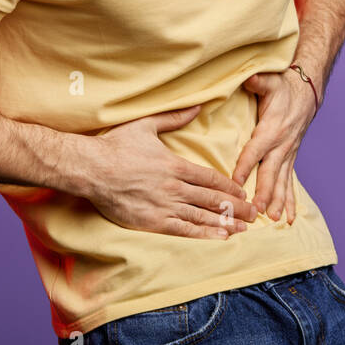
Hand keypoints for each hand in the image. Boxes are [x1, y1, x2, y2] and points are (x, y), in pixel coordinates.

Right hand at [86, 104, 258, 239]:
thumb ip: (174, 118)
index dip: (230, 187)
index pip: (211, 178)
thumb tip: (198, 106)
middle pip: (213, 199)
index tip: (244, 193)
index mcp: (175, 165)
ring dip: (225, 222)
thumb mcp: (146, 125)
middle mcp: (174, 187)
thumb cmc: (115, 146)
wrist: (90, 169)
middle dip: (236, 207)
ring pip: (202, 216)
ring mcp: (164, 206)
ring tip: (243, 228)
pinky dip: (204, 234)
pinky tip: (220, 237)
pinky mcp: (152, 222)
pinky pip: (184, 230)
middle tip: (255, 214)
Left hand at [231, 69, 318, 224]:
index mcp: (271, 130)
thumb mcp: (270, 81)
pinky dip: (289, 201)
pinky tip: (287, 218)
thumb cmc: (283, 88)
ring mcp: (287, 154)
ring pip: (281, 182)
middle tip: (257, 210)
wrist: (306, 93)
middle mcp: (281, 146)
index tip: (234, 182)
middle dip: (264, 192)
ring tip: (272, 219)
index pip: (255, 151)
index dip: (244, 166)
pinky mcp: (289, 159)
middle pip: (270, 173)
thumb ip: (259, 82)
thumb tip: (249, 78)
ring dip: (277, 201)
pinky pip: (289, 183)